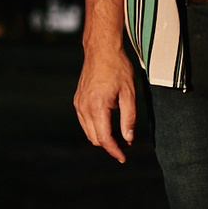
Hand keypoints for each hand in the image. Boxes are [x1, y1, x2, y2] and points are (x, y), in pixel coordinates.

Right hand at [73, 44, 136, 162]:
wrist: (101, 50)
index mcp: (97, 107)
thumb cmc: (118, 68)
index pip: (104, 138)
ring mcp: (79, 104)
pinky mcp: (77, 100)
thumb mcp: (129, 93)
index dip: (114, 151)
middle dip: (110, 145)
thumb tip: (128, 139)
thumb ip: (129, 118)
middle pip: (95, 138)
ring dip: (102, 137)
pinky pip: (85, 121)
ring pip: (88, 131)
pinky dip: (96, 127)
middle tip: (126, 145)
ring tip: (120, 136)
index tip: (123, 158)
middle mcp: (84, 107)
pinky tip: (109, 123)